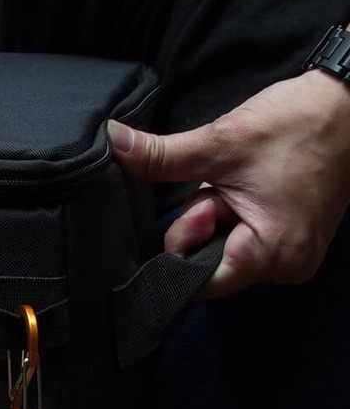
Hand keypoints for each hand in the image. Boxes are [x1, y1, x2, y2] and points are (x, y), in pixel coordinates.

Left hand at [107, 69, 349, 297]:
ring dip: (220, 217)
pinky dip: (237, 216)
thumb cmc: (296, 125)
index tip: (197, 206)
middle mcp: (288, 267)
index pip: (202, 283)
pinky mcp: (295, 241)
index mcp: (273, 254)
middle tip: (222, 186)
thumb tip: (112, 142)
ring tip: (243, 182)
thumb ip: (161, 156)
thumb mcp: (221, 142)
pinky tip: (251, 189)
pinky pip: (246, 240)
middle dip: (203, 224)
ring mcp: (294, 256)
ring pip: (226, 250)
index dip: (184, 246)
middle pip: (211, 265)